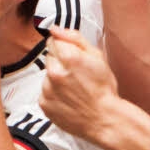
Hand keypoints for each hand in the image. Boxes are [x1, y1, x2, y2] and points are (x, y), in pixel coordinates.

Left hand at [40, 26, 119, 143]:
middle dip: (60, 61)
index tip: (74, 57)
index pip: (53, 40)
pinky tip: (68, 99)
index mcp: (69, 58)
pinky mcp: (44, 104)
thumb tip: (55, 28)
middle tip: (76, 74)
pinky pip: (44, 91)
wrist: (105, 120)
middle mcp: (55, 73)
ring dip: (56, 78)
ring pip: (46, 74)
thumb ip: (74, 38)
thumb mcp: (97, 57)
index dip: (65, 47)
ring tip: (73, 89)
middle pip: (49, 56)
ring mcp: (48, 89)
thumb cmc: (103, 89)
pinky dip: (53, 93)